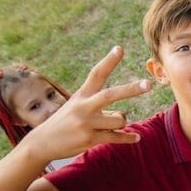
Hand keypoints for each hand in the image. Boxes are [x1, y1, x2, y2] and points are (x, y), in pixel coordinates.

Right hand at [22, 47, 151, 160]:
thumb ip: (99, 107)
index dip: (109, 61)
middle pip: (111, 94)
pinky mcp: (90, 139)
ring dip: (120, 123)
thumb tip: (123, 115)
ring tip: (109, 126)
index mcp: (82, 94)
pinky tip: (136, 138)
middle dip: (131, 89)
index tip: (120, 48)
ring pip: (120, 119)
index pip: (96, 74)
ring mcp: (87, 123)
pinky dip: (128, 138)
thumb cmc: (65, 122)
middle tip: (149, 84)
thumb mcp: (77, 107)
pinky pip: (117, 137)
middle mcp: (84, 106)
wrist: (42, 142)